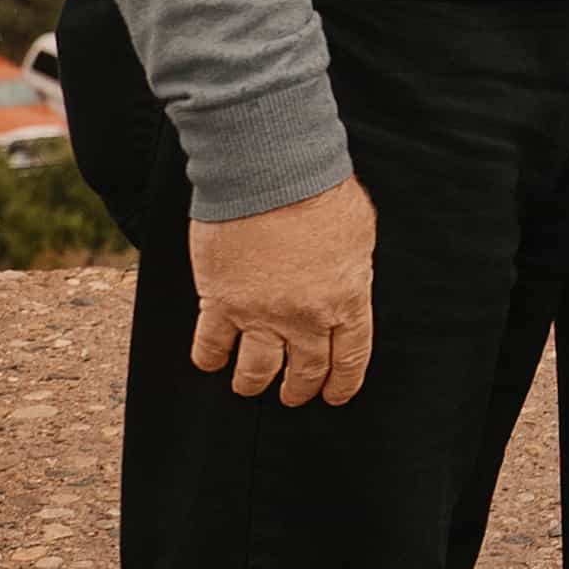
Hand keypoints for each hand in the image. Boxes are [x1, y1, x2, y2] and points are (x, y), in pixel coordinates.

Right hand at [188, 175, 376, 407]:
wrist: (271, 173)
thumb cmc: (320, 191)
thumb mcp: (359, 233)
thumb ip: (352, 268)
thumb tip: (346, 283)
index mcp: (347, 299)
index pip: (350, 358)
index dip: (342, 383)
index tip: (334, 395)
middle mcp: (306, 317)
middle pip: (305, 371)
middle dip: (299, 389)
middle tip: (293, 394)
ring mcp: (261, 314)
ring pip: (256, 372)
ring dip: (253, 384)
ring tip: (250, 386)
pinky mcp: (222, 302)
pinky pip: (211, 346)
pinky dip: (209, 358)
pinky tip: (212, 360)